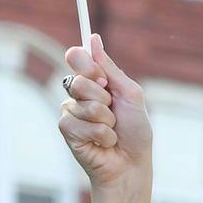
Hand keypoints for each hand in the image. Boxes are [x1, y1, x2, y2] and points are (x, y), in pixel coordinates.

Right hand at [59, 32, 152, 191]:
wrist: (132, 164)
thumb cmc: (135, 131)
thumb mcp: (130, 94)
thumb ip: (110, 68)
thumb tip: (93, 38)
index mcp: (95, 82)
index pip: (77, 57)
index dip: (87, 65)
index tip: (102, 78)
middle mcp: (79, 94)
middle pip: (78, 81)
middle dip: (102, 97)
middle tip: (113, 110)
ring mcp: (71, 112)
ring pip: (82, 105)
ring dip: (105, 120)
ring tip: (111, 130)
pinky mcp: (67, 131)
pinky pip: (78, 124)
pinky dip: (99, 134)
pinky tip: (103, 143)